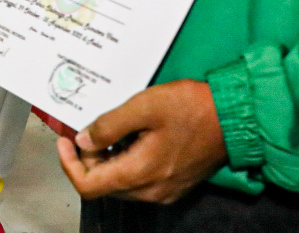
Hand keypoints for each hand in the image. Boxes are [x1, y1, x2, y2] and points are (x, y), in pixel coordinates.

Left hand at [57, 80, 226, 203]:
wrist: (233, 117)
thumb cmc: (191, 108)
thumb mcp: (144, 106)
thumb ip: (108, 125)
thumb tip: (83, 139)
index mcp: (139, 174)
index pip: (88, 185)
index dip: (69, 164)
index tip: (65, 140)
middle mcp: (150, 191)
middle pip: (103, 185)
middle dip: (88, 158)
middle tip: (88, 128)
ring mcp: (164, 190)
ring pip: (120, 183)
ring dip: (107, 159)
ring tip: (110, 129)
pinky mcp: (174, 184)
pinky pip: (139, 180)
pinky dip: (126, 161)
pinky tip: (131, 137)